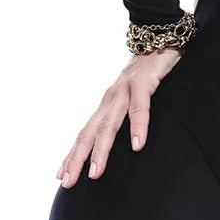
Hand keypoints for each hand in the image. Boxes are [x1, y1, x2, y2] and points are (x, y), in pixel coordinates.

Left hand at [56, 47, 182, 187]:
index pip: (85, 134)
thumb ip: (126, 116)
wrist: (158, 37)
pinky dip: (138, 127)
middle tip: (68, 183)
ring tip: (96, 173)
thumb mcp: (133, 98)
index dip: (73, 155)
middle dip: (77, 159)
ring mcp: (124, 91)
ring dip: (101, 150)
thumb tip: (126, 143)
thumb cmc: (148, 73)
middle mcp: (110, 100)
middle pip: (89, 133)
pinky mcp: (143, 83)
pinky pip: (140, 108)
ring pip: (109, 125)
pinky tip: (137, 145)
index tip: (61, 177)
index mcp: (107, 105)